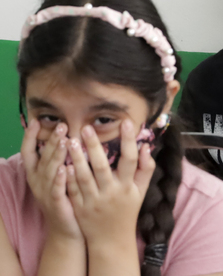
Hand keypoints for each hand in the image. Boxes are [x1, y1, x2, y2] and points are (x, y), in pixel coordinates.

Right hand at [21, 120, 82, 240]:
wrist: (66, 229)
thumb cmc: (64, 199)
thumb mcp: (56, 178)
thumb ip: (57, 159)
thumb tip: (64, 136)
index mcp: (36, 175)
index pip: (28, 152)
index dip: (30, 137)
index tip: (35, 121)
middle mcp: (38, 182)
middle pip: (42, 157)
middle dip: (51, 140)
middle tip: (61, 125)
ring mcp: (46, 193)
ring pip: (50, 171)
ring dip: (56, 155)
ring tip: (64, 140)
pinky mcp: (57, 204)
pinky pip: (57, 189)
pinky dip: (61, 179)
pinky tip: (66, 169)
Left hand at [65, 119, 154, 245]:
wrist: (111, 240)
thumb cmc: (127, 210)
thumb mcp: (140, 191)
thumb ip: (146, 169)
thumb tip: (146, 147)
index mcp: (127, 186)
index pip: (130, 160)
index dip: (129, 141)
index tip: (127, 122)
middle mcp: (111, 193)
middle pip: (102, 166)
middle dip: (94, 146)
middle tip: (86, 127)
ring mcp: (93, 201)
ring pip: (83, 177)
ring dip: (77, 158)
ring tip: (71, 140)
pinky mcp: (79, 208)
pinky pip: (72, 189)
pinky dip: (68, 177)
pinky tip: (63, 162)